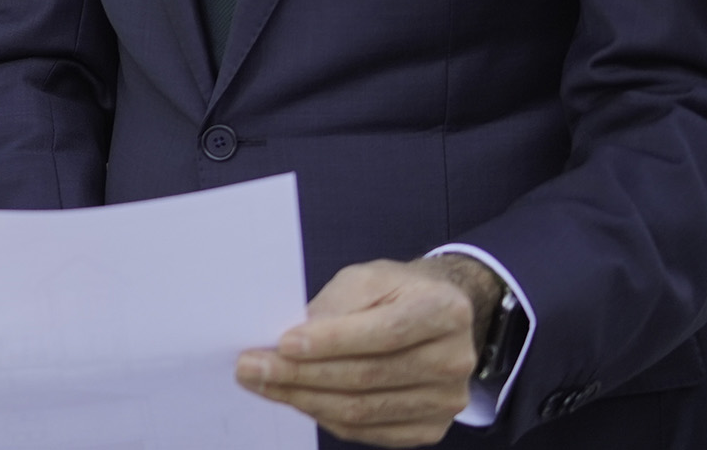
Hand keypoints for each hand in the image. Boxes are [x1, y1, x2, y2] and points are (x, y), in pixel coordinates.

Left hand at [236, 256, 495, 447]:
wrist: (435, 316)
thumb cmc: (396, 292)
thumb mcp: (368, 277)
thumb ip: (336, 304)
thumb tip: (293, 340)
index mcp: (444, 311)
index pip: (383, 333)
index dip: (331, 341)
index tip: (283, 343)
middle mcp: (454, 360)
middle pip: (368, 376)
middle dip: (301, 373)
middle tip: (252, 366)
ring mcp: (445, 400)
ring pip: (363, 409)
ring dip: (303, 398)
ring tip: (262, 383)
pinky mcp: (430, 427)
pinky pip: (368, 429)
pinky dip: (325, 415)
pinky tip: (294, 398)